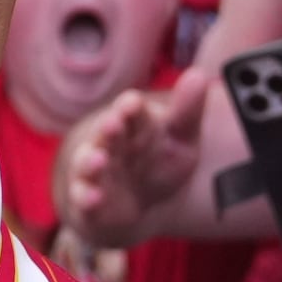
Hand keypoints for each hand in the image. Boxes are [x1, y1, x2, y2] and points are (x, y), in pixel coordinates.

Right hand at [55, 75, 212, 250]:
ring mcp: (96, 173)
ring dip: (91, 161)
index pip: (130, 111)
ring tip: (100, 159)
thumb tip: (198, 75)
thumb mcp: (180, 141)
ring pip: (87, 163)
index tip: (134, 103)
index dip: (131, 107)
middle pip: (106, 133)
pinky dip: (86, 197)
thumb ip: (188, 112)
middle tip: (114, 122)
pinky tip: (94, 198)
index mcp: (134, 125)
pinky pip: (82, 198)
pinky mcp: (88, 201)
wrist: (133, 206)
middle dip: (109, 127)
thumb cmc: (156, 164)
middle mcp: (110, 144)